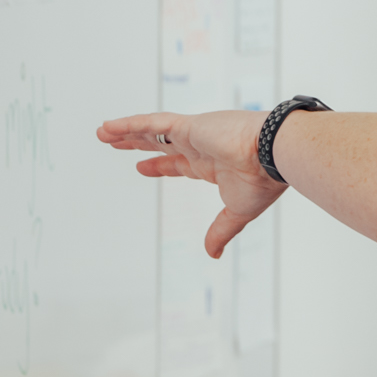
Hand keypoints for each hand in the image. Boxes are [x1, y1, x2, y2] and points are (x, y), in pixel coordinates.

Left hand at [97, 109, 285, 257]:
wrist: (273, 156)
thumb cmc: (263, 180)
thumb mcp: (237, 212)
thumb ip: (221, 231)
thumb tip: (212, 254)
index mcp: (212, 165)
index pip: (178, 163)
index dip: (158, 165)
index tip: (140, 167)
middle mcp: (200, 146)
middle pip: (160, 143)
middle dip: (138, 143)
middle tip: (115, 143)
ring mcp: (193, 134)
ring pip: (152, 130)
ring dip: (127, 132)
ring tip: (103, 132)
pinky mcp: (188, 125)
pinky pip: (152, 122)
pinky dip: (129, 124)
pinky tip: (109, 127)